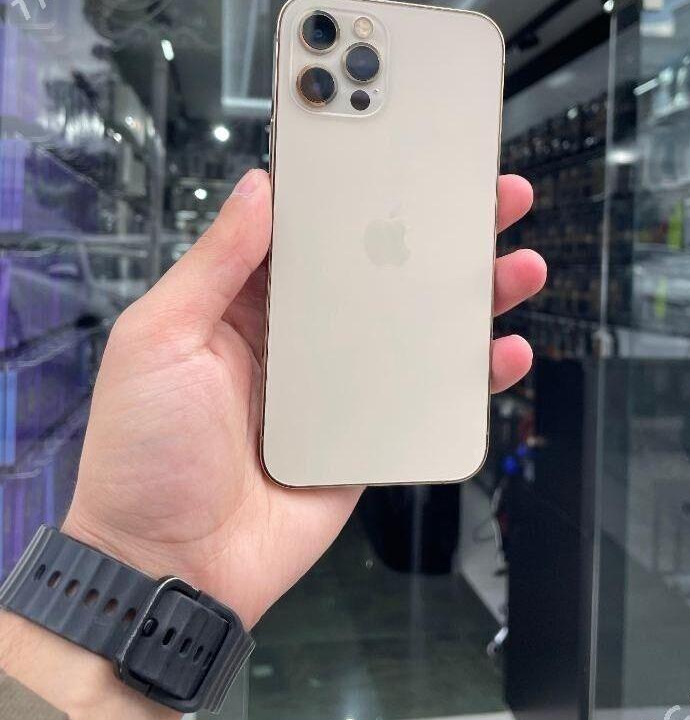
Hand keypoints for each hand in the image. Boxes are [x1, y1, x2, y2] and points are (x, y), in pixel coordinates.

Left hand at [64, 168, 545, 628]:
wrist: (173, 565)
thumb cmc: (144, 452)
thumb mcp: (159, 340)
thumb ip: (215, 265)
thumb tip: (259, 188)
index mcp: (248, 304)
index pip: (314, 234)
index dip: (357, 194)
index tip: (403, 155)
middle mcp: (301, 338)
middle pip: (379, 274)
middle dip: (435, 235)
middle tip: (487, 197)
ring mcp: (340, 387)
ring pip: (415, 331)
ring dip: (467, 298)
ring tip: (516, 266)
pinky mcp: (368, 435)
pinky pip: (426, 398)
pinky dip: (469, 378)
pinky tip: (504, 353)